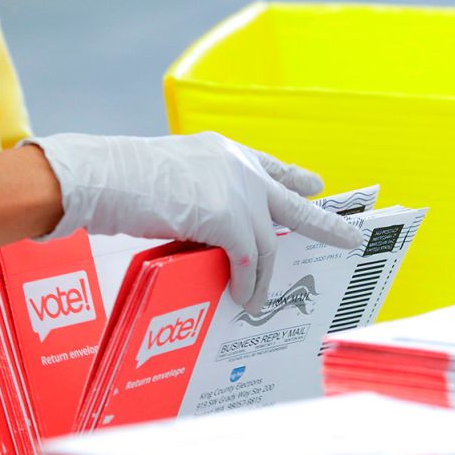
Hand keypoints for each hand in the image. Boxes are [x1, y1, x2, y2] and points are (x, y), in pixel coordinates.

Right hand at [23, 132, 362, 312]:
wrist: (103, 176)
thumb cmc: (118, 179)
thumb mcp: (167, 181)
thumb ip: (196, 198)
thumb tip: (206, 228)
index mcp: (221, 152)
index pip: (268, 167)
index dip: (291, 179)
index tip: (313, 184)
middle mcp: (236, 167)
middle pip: (292, 200)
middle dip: (324, 222)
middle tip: (351, 236)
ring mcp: (236, 191)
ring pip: (268, 242)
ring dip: (265, 277)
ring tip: (259, 302)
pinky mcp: (229, 217)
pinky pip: (249, 260)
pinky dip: (248, 282)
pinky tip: (243, 296)